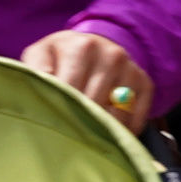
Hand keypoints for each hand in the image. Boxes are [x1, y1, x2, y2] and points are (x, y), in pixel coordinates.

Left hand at [22, 25, 154, 126]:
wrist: (92, 44)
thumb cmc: (60, 57)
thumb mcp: (40, 55)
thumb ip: (35, 72)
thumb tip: (40, 95)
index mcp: (81, 47)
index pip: (71, 92)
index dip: (60, 113)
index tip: (52, 127)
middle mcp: (111, 54)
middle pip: (95, 105)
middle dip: (80, 124)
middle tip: (67, 137)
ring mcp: (131, 68)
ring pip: (117, 115)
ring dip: (102, 131)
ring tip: (86, 137)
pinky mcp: (145, 82)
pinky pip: (136, 117)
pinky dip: (122, 131)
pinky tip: (106, 131)